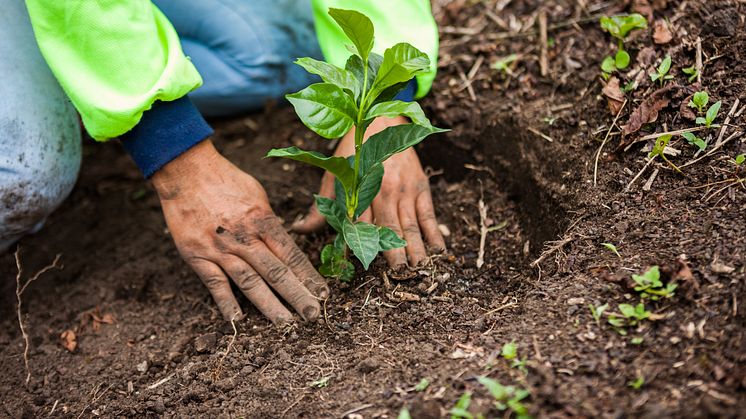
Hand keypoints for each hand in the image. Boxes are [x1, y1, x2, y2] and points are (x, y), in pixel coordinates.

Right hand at [152, 140, 328, 322]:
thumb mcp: (258, 195)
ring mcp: (220, 249)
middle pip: (276, 272)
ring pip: (249, 282)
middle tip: (313, 316)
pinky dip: (226, 303)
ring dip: (269, 305)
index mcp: (262, 220)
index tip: (323, 294)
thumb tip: (283, 241)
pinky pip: (215, 283)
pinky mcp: (197, 255)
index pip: (291, 255)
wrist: (185, 171)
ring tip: (285, 324)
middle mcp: (244, 238)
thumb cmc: (226, 180)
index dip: (309, 277)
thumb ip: (270, 222)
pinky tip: (238, 320)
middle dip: (297, 296)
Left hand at [293, 116, 445, 266]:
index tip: (360, 267)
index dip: (359, 247)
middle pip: (389, 228)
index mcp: (360, 190)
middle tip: (399, 276)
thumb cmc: (353, 152)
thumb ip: (319, 206)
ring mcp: (405, 190)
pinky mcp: (420, 187)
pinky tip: (439, 250)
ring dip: (416, 248)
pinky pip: (428, 214)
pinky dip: (434, 232)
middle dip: (394, 253)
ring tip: (419, 269)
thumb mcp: (333, 176)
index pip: (358, 225)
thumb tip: (299, 229)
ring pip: (411, 224)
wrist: (380, 119)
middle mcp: (383, 191)